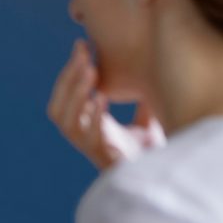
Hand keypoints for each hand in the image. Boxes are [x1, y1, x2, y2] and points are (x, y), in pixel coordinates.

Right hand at [47, 40, 164, 169]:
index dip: (69, 72)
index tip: (82, 44)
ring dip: (76, 95)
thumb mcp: (145, 119)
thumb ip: (140, 99)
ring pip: (67, 123)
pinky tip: (101, 98)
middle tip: (83, 53)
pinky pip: (89, 139)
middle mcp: (83, 138)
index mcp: (86, 127)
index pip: (64, 97)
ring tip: (91, 71)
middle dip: (67, 79)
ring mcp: (92, 149)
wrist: (165, 179)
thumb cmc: (153, 152)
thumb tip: (150, 67)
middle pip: (57, 109)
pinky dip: (93, 118)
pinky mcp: (106, 159)